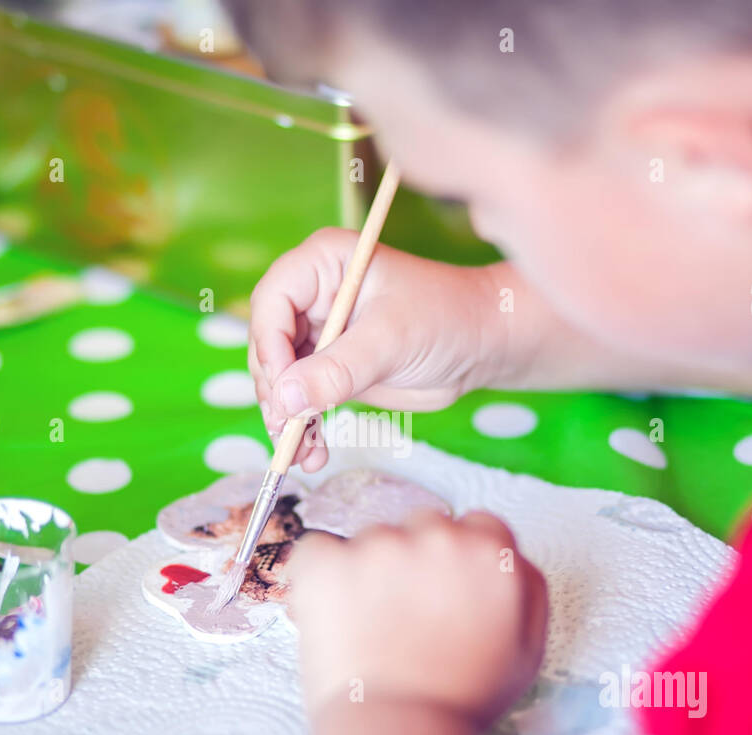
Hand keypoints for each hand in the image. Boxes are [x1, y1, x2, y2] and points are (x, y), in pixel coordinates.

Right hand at [248, 228, 502, 470]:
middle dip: (276, 393)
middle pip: (268, 346)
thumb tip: (286, 399)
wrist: (483, 346)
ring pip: (281, 380)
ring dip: (286, 420)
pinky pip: (302, 400)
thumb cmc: (446, 319)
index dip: (270, 349)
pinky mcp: (330, 368)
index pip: (272, 303)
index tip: (285, 393)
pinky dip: (304, 429)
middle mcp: (313, 295)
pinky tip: (314, 455)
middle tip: (288, 431)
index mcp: (323, 263)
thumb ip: (338, 370)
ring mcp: (319, 333)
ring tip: (302, 455)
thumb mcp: (391, 341)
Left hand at [286, 511, 548, 726]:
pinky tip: (332, 614)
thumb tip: (511, 556)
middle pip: (425, 525)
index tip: (445, 593)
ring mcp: (378, 544)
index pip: (478, 527)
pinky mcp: (328, 560)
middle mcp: (439, 535)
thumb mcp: (526, 649)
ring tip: (369, 629)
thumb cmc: (463, 700)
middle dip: (416, 561)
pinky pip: (317, 549)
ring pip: (372, 539)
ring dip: (369, 569)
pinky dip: (319, 575)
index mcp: (491, 553)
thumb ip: (527, 588)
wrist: (399, 732)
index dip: (460, 562)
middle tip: (406, 616)